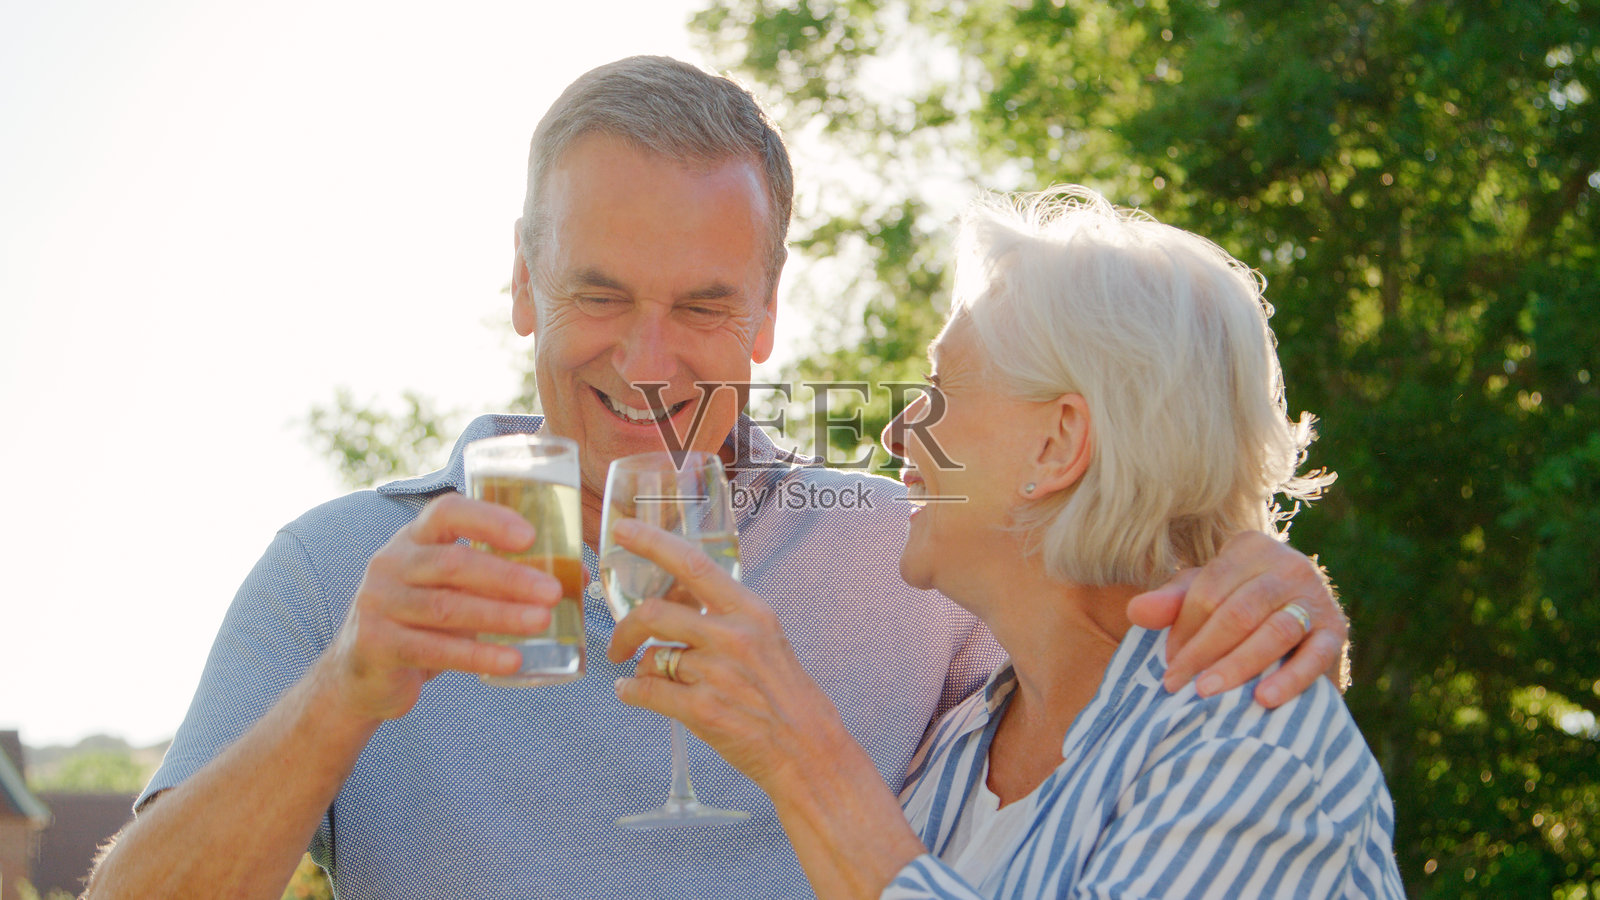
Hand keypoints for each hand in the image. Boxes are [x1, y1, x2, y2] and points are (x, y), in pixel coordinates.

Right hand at [318, 492, 564, 721]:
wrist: (361, 674)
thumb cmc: (423, 622)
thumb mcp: (450, 589)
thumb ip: (495, 576)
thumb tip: (575, 573)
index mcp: (412, 539)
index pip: (446, 512)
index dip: (488, 518)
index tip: (531, 535)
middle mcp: (390, 564)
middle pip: (454, 563)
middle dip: (509, 577)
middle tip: (553, 590)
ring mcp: (379, 604)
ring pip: (447, 607)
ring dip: (500, 615)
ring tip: (542, 621)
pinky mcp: (376, 645)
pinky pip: (435, 649)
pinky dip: (478, 655)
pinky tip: (513, 660)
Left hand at [605, 520, 846, 789]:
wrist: (809, 752)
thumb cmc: (786, 698)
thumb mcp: (766, 641)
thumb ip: (725, 619)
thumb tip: (675, 602)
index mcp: (752, 612)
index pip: (694, 564)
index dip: (653, 542)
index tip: (623, 530)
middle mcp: (734, 637)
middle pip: (655, 612)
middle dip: (626, 627)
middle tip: (620, 644)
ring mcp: (717, 674)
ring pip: (650, 658)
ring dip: (638, 668)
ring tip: (643, 679)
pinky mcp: (702, 711)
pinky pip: (646, 693)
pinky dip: (630, 693)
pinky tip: (630, 695)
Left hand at [1126, 531, 1346, 707]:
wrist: (1301, 624)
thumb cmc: (1239, 605)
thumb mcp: (1203, 595)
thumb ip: (1171, 601)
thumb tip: (1136, 611)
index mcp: (1249, 548)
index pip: (1207, 591)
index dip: (1183, 629)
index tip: (1167, 662)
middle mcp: (1287, 565)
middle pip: (1237, 611)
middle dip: (1203, 651)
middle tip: (1176, 685)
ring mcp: (1315, 597)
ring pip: (1273, 632)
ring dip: (1238, 666)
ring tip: (1208, 693)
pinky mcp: (1337, 631)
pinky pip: (1314, 656)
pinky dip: (1290, 679)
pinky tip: (1264, 700)